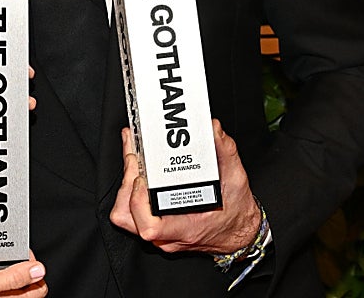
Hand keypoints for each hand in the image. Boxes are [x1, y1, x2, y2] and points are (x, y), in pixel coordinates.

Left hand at [109, 122, 259, 254]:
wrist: (238, 230)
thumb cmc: (235, 212)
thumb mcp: (236, 179)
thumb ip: (225, 151)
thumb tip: (211, 129)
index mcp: (186, 228)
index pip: (150, 227)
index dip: (138, 202)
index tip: (142, 178)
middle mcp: (168, 234)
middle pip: (129, 216)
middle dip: (127, 182)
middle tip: (134, 155)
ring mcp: (159, 233)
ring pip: (126, 215)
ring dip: (125, 185)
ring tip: (132, 156)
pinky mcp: (156, 225)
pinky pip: (132, 212)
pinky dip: (130, 189)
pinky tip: (136, 166)